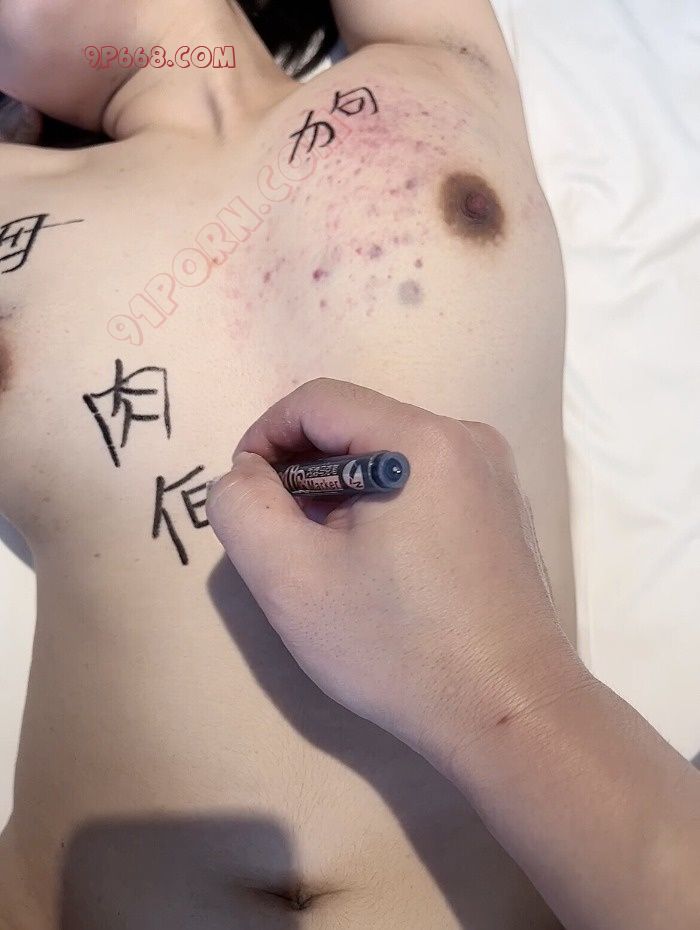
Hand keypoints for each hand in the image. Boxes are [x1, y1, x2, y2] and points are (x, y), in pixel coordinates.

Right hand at [206, 378, 586, 766]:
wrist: (511, 714)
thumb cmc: (399, 647)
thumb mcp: (292, 580)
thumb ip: (243, 508)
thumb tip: (246, 472)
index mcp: (421, 439)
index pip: (317, 401)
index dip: (264, 437)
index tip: (247, 497)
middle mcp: (467, 438)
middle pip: (355, 424)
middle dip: (304, 471)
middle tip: (286, 539)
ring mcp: (493, 474)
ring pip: (388, 455)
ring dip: (342, 492)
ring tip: (331, 559)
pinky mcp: (503, 509)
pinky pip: (423, 482)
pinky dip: (384, 506)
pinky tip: (381, 568)